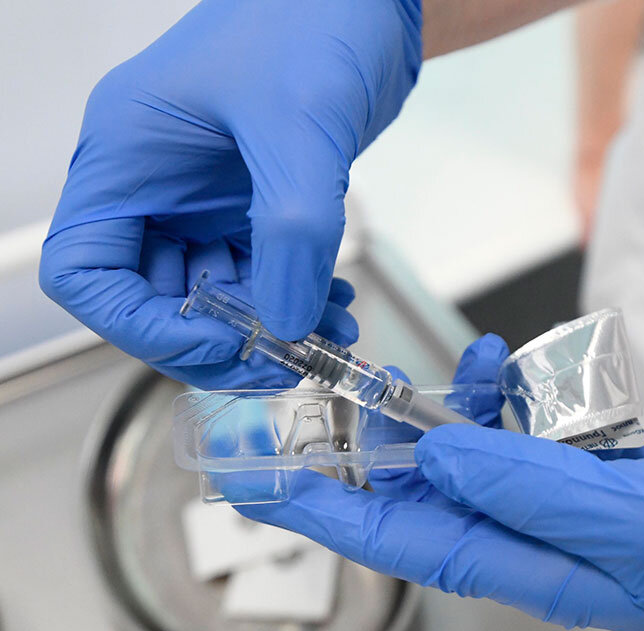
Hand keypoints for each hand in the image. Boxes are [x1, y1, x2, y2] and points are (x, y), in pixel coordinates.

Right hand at [40, 0, 421, 388]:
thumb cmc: (313, 17)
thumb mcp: (298, 127)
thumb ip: (289, 233)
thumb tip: (281, 324)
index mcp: (129, 155)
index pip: (88, 270)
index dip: (142, 324)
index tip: (216, 342)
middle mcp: (157, 181)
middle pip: (151, 295)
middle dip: (216, 338)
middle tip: (280, 360)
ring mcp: (205, 193)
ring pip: (213, 292)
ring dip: (267, 327)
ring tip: (325, 337)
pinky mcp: (253, 199)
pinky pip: (259, 270)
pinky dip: (292, 298)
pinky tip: (332, 305)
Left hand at [240, 378, 643, 630]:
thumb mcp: (638, 518)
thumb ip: (529, 483)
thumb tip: (440, 451)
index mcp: (545, 572)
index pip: (409, 537)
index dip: (330, 505)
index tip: (263, 472)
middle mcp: (556, 550)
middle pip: (436, 503)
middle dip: (375, 453)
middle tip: (328, 399)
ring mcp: (594, 516)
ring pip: (489, 466)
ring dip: (457, 416)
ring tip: (459, 362)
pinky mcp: (631, 482)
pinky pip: (547, 445)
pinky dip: (524, 408)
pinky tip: (523, 376)